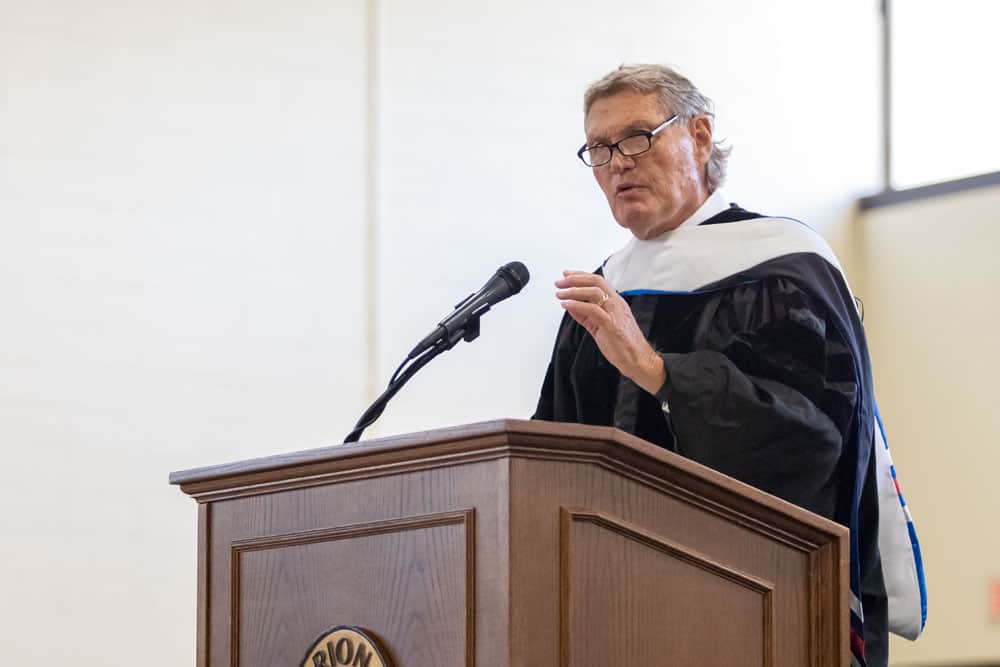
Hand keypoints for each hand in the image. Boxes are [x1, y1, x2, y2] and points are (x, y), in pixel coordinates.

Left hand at [555, 270, 665, 394]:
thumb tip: (570, 305)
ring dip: (573, 290)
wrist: (638, 359)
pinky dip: (577, 305)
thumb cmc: (623, 345)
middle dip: (575, 279)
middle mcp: (616, 304)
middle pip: (596, 282)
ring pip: (594, 292)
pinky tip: (567, 305)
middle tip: (560, 282)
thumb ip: (585, 315)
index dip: (581, 276)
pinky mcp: (611, 325)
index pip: (598, 282)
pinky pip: (593, 309)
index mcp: (616, 302)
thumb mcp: (599, 326)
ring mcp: (615, 313)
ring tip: (560, 294)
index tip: (567, 275)